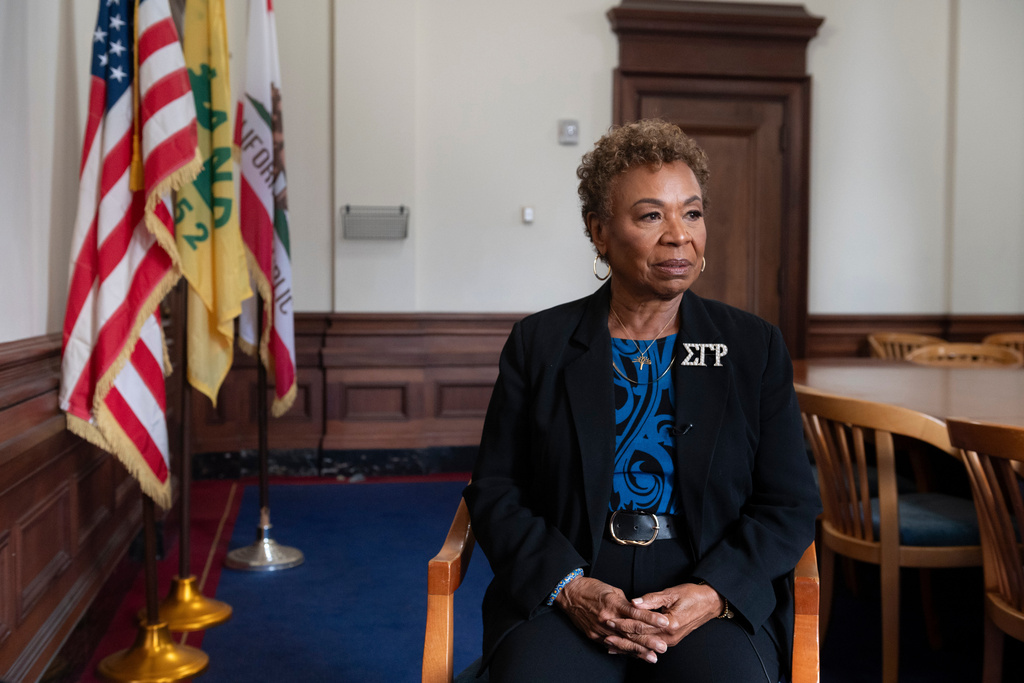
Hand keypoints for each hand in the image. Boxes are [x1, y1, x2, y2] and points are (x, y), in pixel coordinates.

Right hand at [555, 577, 670, 662]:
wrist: (569, 594)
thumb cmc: (591, 588)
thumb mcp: (612, 590)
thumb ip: (626, 603)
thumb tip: (639, 612)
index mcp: (613, 603)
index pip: (636, 614)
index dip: (651, 619)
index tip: (665, 623)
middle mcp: (607, 618)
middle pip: (631, 632)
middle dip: (648, 641)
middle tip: (663, 647)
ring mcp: (600, 629)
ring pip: (622, 642)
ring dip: (638, 651)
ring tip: (652, 657)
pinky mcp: (594, 636)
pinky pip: (611, 645)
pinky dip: (623, 651)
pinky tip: (634, 656)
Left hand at [604, 582, 722, 653]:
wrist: (710, 603)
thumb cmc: (692, 595)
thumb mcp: (671, 593)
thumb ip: (651, 599)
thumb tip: (634, 603)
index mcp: (669, 624)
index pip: (641, 627)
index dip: (624, 623)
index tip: (609, 619)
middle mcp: (669, 637)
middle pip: (640, 639)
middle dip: (621, 636)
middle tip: (604, 632)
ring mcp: (670, 641)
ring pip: (644, 644)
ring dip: (627, 644)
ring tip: (609, 644)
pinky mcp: (670, 640)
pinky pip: (650, 645)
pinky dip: (636, 646)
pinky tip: (625, 648)